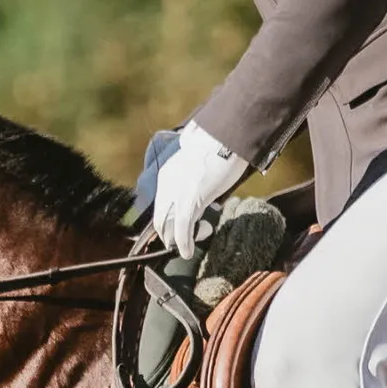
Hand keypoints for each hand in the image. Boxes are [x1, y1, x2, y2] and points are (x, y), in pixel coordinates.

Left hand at [142, 124, 247, 257]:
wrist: (225, 136)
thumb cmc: (220, 147)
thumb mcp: (198, 166)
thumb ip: (194, 182)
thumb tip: (201, 197)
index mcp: (168, 175)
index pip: (161, 205)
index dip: (168, 220)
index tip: (179, 227)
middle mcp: (167, 185)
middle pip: (161, 219)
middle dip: (169, 234)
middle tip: (181, 242)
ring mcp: (177, 194)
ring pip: (169, 226)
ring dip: (177, 240)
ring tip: (185, 248)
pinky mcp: (189, 200)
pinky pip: (182, 228)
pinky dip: (183, 243)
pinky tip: (186, 251)